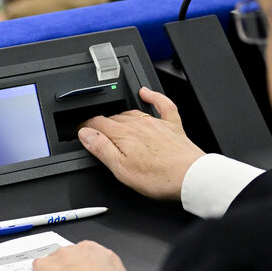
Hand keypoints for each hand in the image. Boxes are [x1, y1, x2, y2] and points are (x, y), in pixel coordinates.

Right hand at [78, 87, 205, 199]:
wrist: (190, 177)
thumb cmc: (158, 177)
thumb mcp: (120, 169)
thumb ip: (101, 148)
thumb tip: (85, 134)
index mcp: (123, 135)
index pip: (97, 123)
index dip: (86, 126)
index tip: (81, 130)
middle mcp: (139, 124)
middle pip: (113, 118)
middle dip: (102, 124)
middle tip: (95, 133)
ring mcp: (156, 123)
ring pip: (132, 112)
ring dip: (120, 116)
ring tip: (113, 124)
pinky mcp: (172, 125)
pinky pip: (162, 104)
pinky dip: (153, 96)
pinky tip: (146, 93)